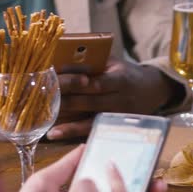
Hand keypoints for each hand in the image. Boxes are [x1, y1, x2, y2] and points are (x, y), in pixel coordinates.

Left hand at [47, 58, 176, 139]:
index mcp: (122, 79)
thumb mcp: (114, 62)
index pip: (96, 83)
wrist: (153, 91)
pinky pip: (90, 131)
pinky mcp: (113, 127)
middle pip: (89, 101)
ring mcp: (117, 116)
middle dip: (64, 100)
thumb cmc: (126, 73)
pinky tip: (53, 134)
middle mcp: (121, 100)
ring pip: (88, 119)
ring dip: (65, 120)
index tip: (53, 81)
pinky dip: (71, 132)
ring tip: (42, 120)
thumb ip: (92, 62)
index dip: (76, 84)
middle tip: (39, 99)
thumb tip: (60, 58)